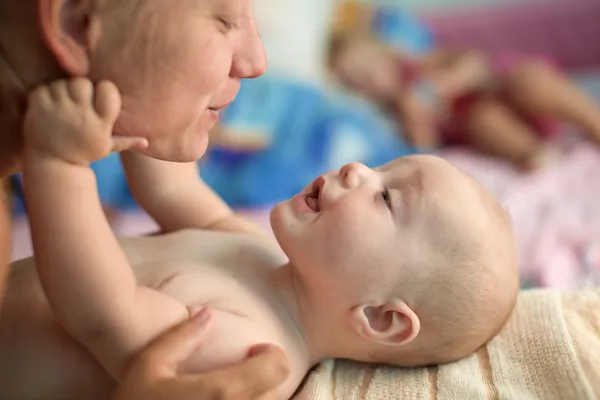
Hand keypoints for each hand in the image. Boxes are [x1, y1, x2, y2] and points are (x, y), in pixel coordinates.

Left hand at [23, 78, 146, 165]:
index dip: (105, 89)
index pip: (108, 91)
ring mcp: (58, 111)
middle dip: (82, 87)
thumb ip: (127, 141)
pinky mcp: (38, 107)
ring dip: (63, 90)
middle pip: (84, 83)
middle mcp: (80, 117)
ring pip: (63, 83)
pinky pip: (44, 88)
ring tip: (64, 104)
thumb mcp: (106, 148)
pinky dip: (45, 94)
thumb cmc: (82, 153)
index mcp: (100, 124)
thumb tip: (147, 142)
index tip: (100, 97)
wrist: (52, 164)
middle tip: (79, 99)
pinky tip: (49, 107)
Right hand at [113, 309, 289, 399]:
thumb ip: (180, 338)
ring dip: (258, 397)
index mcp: (221, 392)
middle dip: (263, 377)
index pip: (276, 368)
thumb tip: (208, 315)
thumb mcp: (148, 366)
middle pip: (276, 392)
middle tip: (242, 370)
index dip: (272, 354)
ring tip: (234, 390)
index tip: (252, 351)